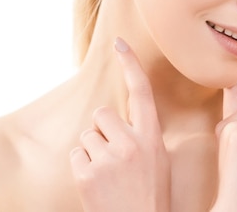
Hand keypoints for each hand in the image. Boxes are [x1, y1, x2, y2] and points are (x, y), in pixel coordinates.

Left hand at [70, 37, 170, 211]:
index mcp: (152, 137)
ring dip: (93, 149)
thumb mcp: (159, 159)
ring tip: (108, 173)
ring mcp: (108, 158)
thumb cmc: (151, 194)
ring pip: (87, 134)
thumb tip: (119, 118)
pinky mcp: (87, 173)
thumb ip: (142, 134)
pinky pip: (77, 153)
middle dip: (103, 129)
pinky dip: (82, 165)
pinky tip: (97, 182)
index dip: (130, 64)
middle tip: (114, 154)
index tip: (119, 42)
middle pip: (102, 113)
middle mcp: (131, 143)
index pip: (141, 92)